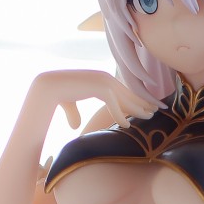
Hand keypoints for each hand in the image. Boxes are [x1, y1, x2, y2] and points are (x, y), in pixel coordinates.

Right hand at [30, 68, 155, 132]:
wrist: (47, 87)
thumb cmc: (58, 95)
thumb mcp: (70, 105)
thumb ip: (75, 114)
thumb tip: (76, 126)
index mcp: (100, 78)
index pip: (122, 89)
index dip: (135, 98)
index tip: (146, 107)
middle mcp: (104, 77)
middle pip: (128, 92)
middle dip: (142, 101)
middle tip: (156, 110)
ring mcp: (102, 81)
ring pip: (125, 98)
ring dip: (137, 108)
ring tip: (149, 117)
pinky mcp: (98, 88)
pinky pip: (113, 104)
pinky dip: (120, 115)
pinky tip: (126, 126)